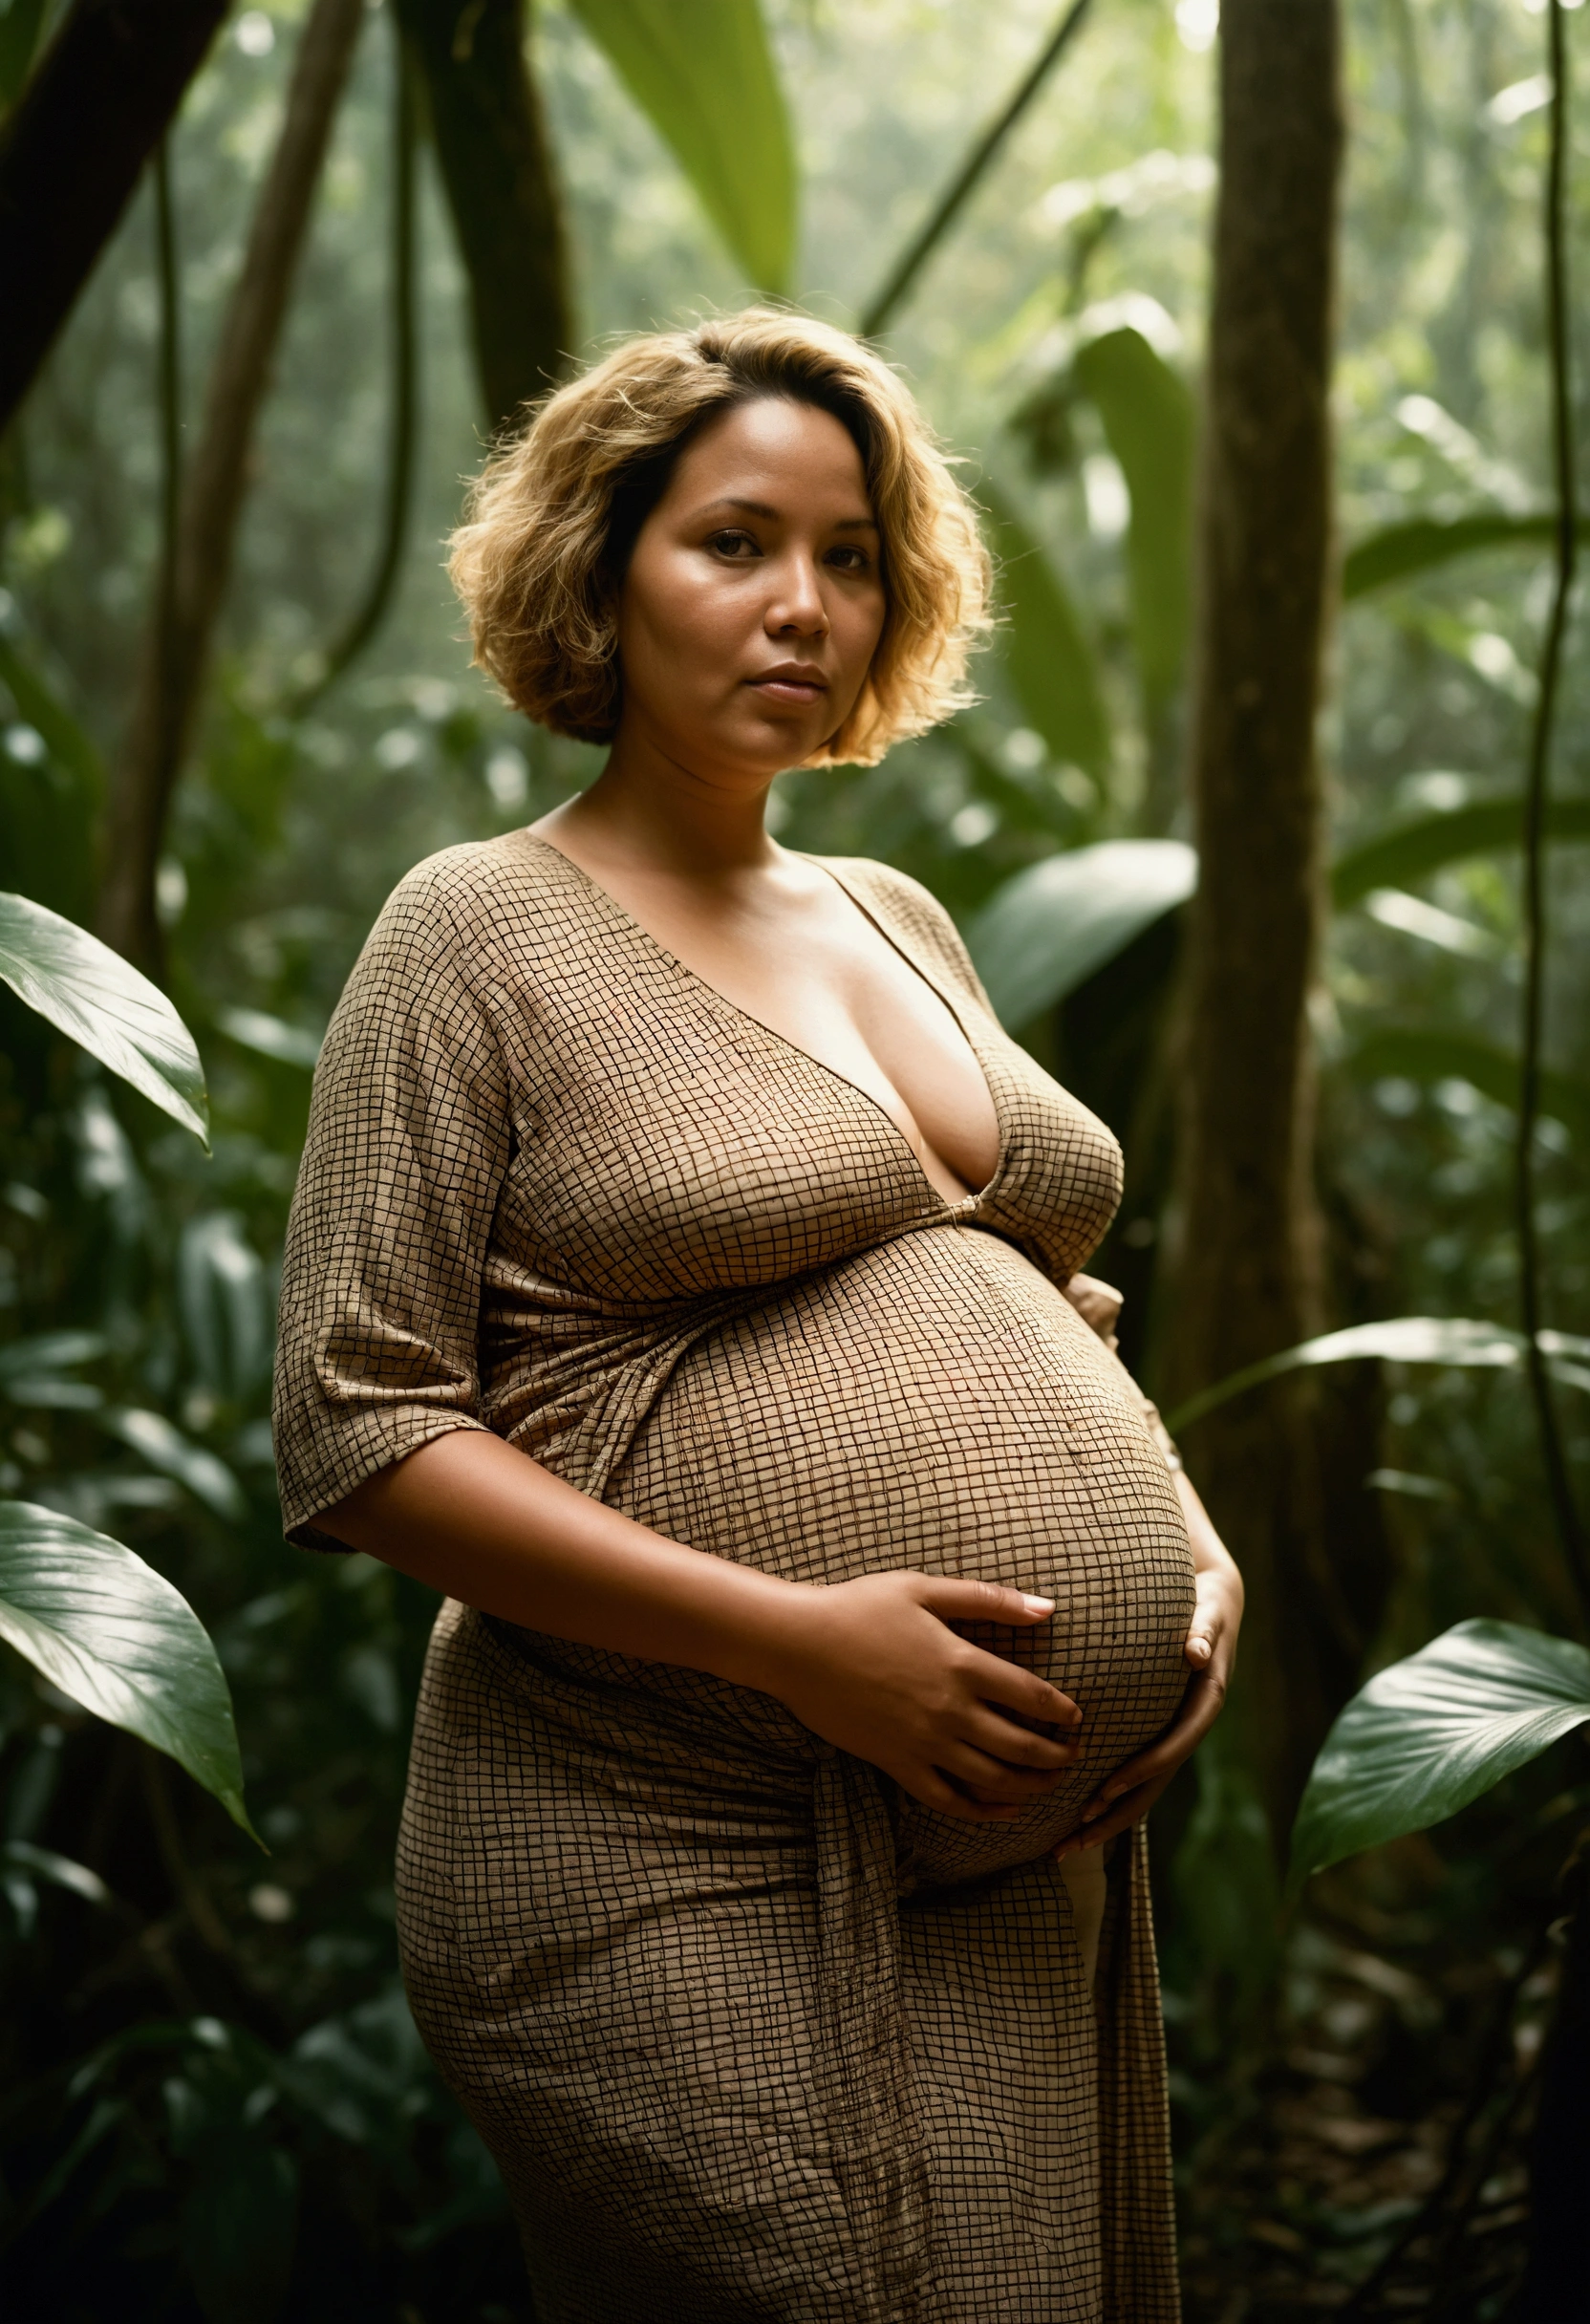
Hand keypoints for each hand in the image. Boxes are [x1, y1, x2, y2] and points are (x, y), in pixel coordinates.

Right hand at [763, 1571, 1082, 1822]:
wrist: (798, 1646)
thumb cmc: (859, 1608)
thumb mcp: (924, 1589)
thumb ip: (988, 1599)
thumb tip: (1048, 1607)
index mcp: (962, 1663)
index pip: (1032, 1697)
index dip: (1062, 1712)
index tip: (1076, 1718)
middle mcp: (951, 1710)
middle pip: (1022, 1746)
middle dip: (1057, 1756)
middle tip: (1074, 1756)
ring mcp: (924, 1742)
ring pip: (993, 1779)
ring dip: (1031, 1787)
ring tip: (1050, 1784)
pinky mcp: (898, 1764)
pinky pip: (949, 1800)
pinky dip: (983, 1812)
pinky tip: (1002, 1811)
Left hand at [1052, 1474, 1242, 1860]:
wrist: (1218, 1599)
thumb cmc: (1208, 1600)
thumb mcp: (1210, 1609)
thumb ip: (1205, 1629)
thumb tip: (1195, 1652)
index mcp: (1206, 1701)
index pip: (1174, 1745)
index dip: (1143, 1768)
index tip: (1108, 1786)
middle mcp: (1190, 1726)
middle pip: (1154, 1784)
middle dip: (1115, 1814)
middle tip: (1072, 1839)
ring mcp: (1174, 1734)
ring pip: (1142, 1789)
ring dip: (1105, 1820)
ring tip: (1062, 1847)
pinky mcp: (1159, 1733)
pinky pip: (1133, 1774)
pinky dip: (1107, 1799)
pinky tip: (1074, 1820)